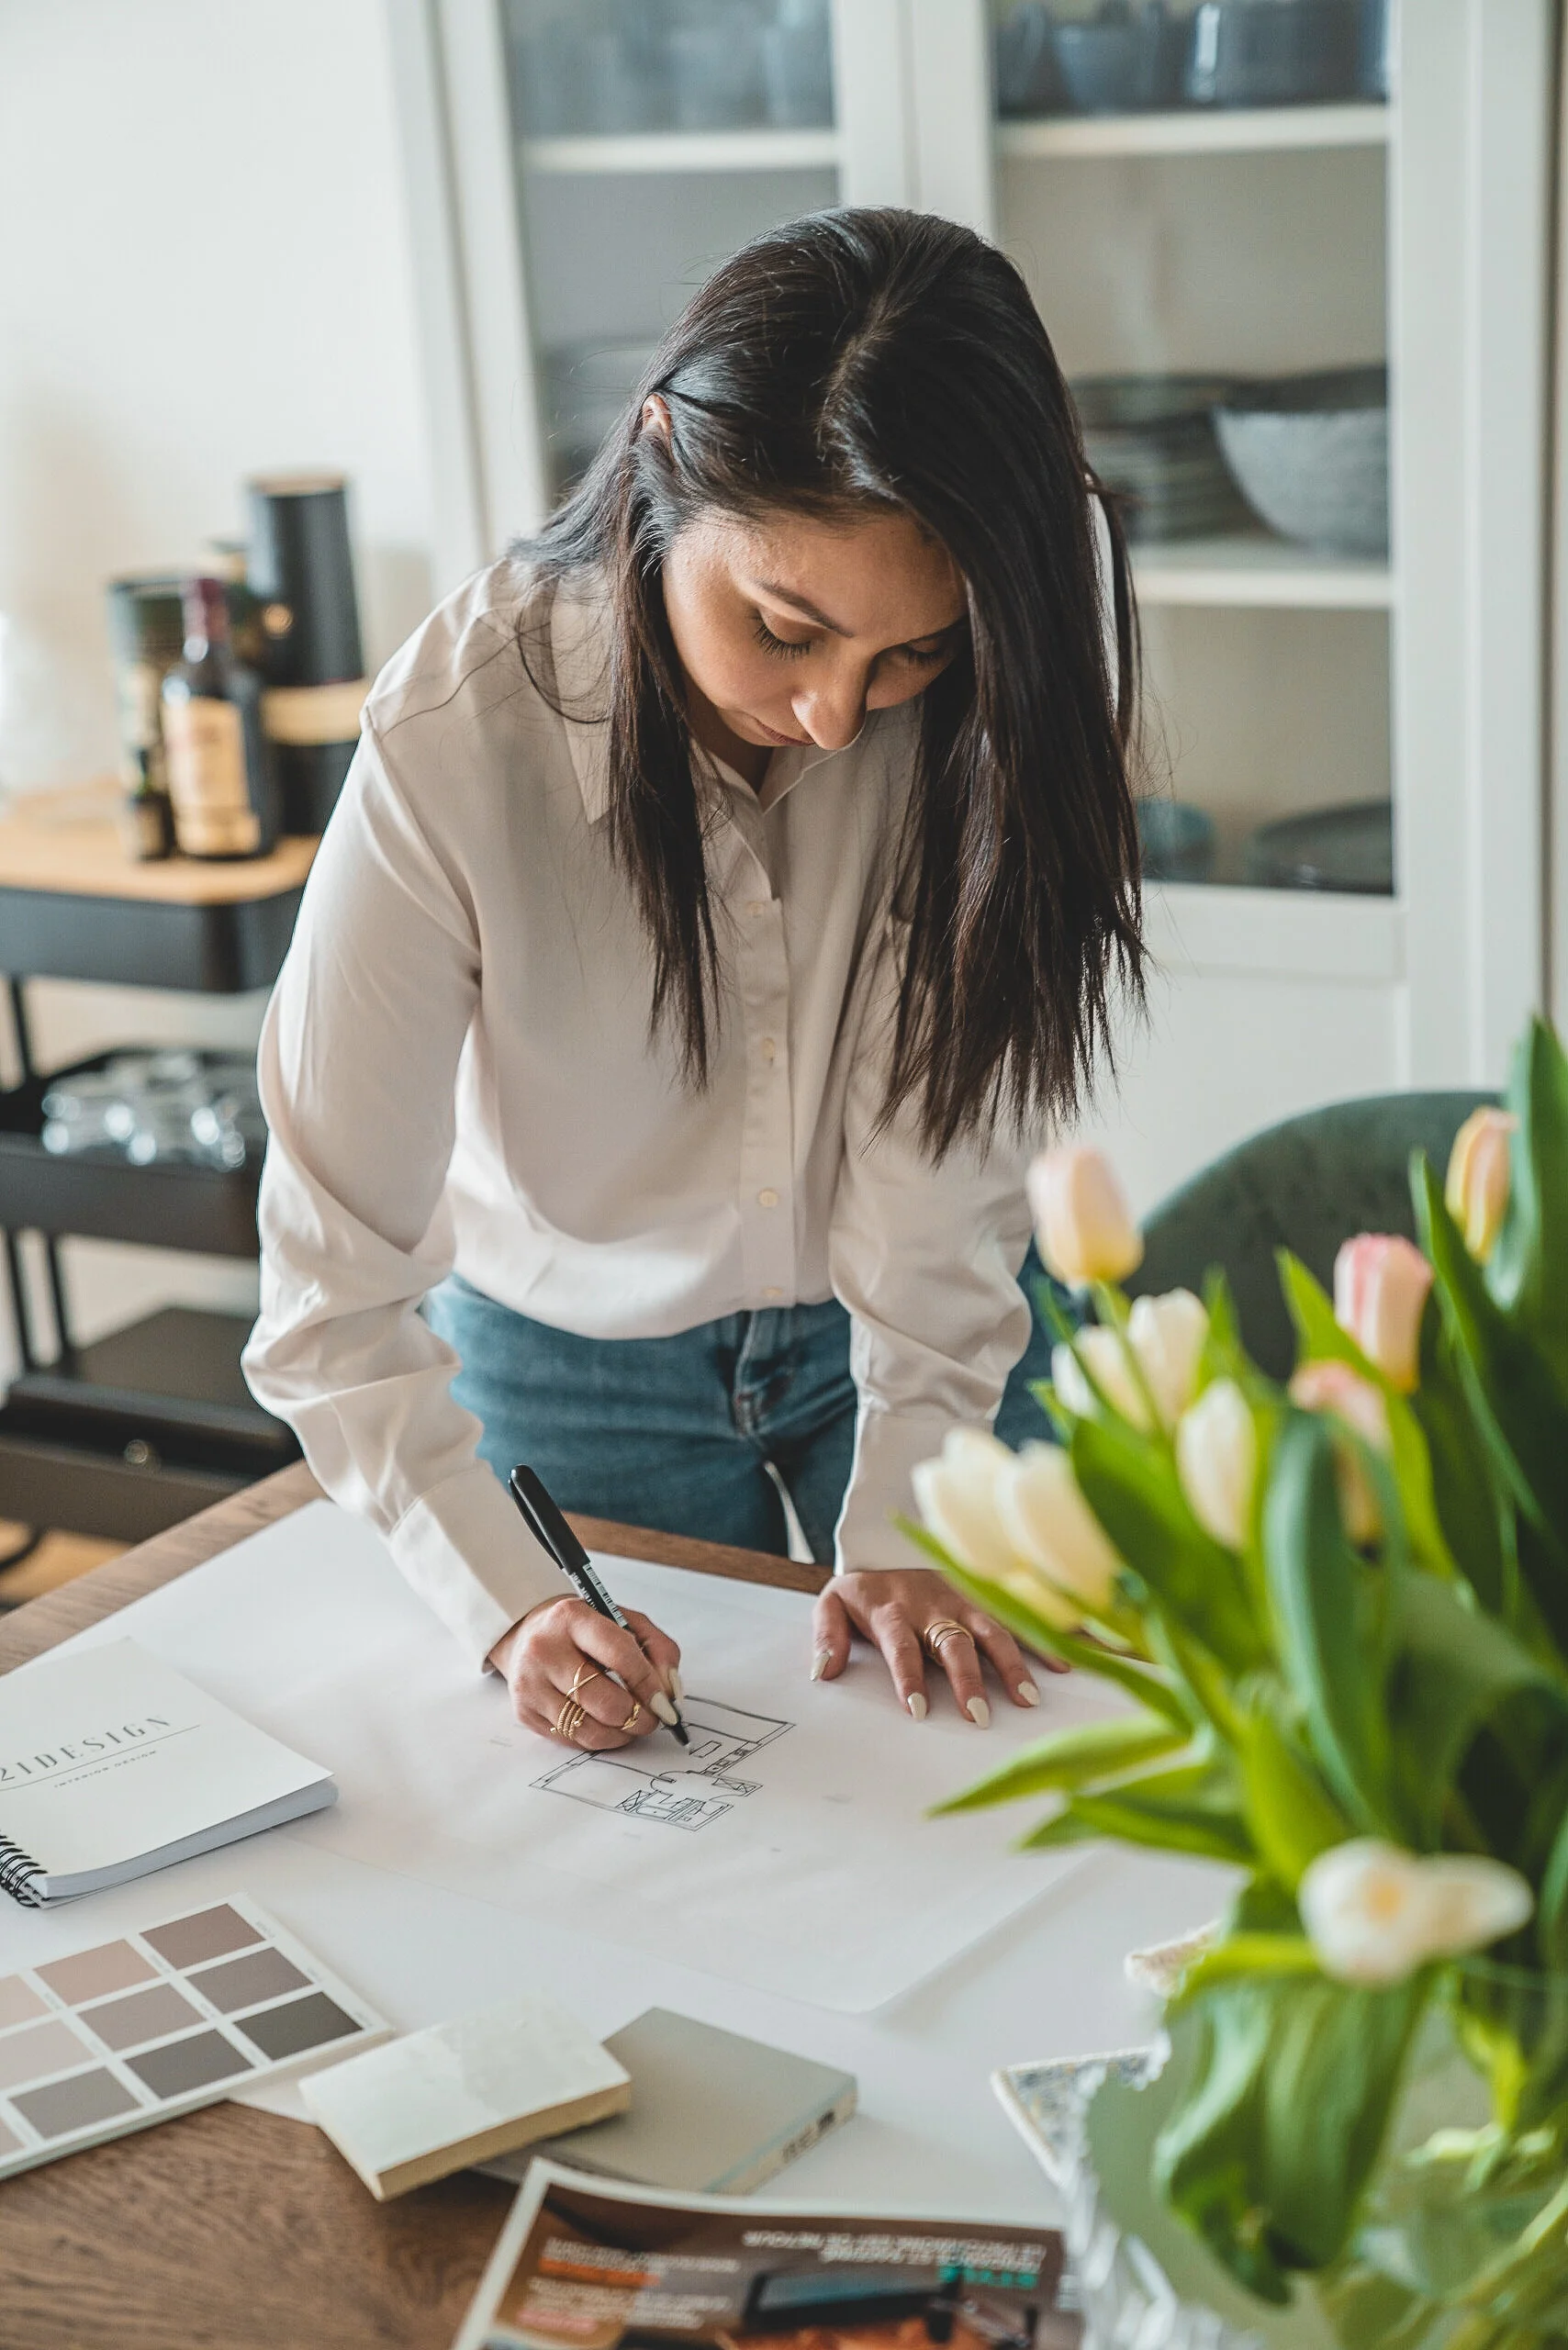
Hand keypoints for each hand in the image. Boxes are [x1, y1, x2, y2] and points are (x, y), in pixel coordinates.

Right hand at [488, 1598, 681, 1748]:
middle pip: (606, 1702)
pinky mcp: (524, 1711)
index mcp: (572, 1617)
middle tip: (653, 1717)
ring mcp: (531, 1683)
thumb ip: (657, 1648)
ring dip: (622, 1734)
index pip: (620, 1656)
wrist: (527, 1634)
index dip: (649, 1684)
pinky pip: (572, 1740)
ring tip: (632, 1723)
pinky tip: (606, 1725)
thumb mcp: (623, 1621)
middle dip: (639, 1717)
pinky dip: (598, 1739)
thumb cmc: (582, 1630)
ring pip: (590, 1730)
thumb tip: (670, 1691)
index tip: (665, 1702)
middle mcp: (545, 1650)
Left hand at [811, 1567, 1061, 1724]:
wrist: (890, 1547)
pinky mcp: (983, 1600)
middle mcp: (932, 1606)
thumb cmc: (865, 1591)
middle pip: (951, 1641)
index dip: (908, 1677)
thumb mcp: (832, 1603)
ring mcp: (963, 1601)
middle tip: (978, 1715)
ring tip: (1028, 1699)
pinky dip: (1040, 1641)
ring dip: (1011, 1664)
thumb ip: (826, 1635)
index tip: (917, 1710)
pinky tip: (1061, 1667)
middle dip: (966, 1677)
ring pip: (991, 1631)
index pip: (900, 1646)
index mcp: (893, 1610)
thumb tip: (823, 1672)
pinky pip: (1016, 1620)